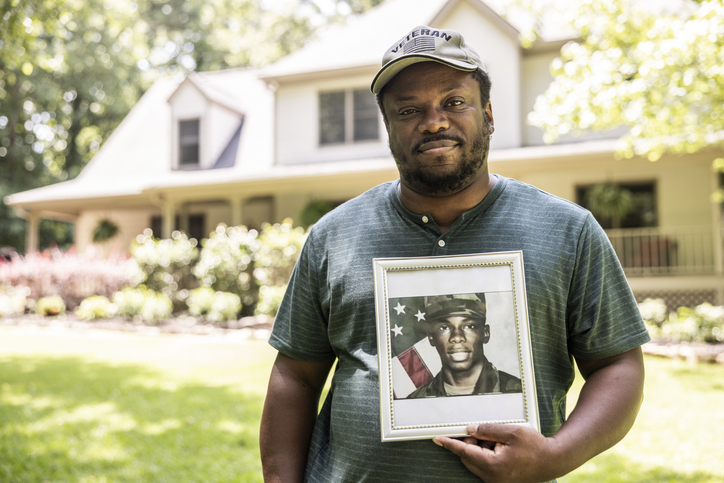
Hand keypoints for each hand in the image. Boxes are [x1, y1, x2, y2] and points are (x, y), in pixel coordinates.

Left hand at [433, 423, 561, 482]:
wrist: (552, 461)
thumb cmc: (535, 447)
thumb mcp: (510, 431)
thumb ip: (487, 430)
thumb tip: (470, 429)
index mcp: (492, 465)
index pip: (464, 451)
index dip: (450, 444)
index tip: (437, 439)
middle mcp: (492, 477)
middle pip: (469, 456)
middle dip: (473, 442)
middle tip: (485, 432)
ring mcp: (495, 481)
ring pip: (476, 461)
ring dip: (482, 449)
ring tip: (501, 442)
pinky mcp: (500, 480)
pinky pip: (485, 466)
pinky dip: (489, 455)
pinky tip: (503, 448)